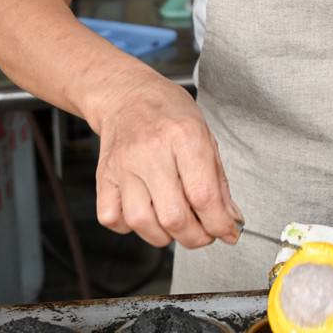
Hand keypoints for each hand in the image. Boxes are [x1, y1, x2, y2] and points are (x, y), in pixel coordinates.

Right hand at [94, 75, 241, 249]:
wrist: (127, 95)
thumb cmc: (168, 112)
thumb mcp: (205, 135)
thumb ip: (218, 181)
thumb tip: (229, 220)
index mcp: (184, 136)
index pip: (204, 195)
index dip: (219, 224)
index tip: (227, 231)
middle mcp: (151, 151)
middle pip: (174, 216)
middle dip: (195, 237)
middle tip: (203, 232)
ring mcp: (123, 166)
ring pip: (142, 223)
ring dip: (164, 236)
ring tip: (175, 224)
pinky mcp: (103, 177)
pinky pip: (112, 219)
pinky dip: (130, 227)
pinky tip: (145, 212)